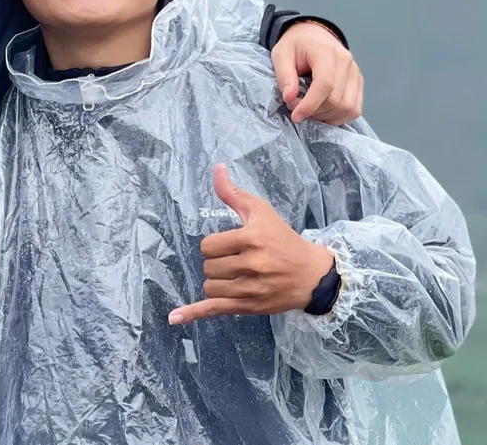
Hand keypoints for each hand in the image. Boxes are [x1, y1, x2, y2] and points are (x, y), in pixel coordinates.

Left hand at [169, 164, 333, 325]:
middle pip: (208, 267)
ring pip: (210, 287)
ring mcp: (251, 289)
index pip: (209, 246)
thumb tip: (217, 168)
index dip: (215, 245)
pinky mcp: (250, 307)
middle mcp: (251, 265)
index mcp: (251, 239)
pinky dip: (193, 314)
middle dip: (217, 263)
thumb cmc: (283, 239)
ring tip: (234, 276)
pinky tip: (174, 318)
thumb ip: (233, 193)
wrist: (312, 274)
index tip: (229, 245)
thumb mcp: (260, 211)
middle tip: (235, 260)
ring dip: (216, 282)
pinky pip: (215, 310)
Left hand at [271, 22, 362, 123]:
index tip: (296, 116)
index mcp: (326, 52)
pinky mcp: (358, 83)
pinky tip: (323, 113)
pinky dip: (339, 117)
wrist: (313, 35)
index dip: (310, 104)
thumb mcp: (281, 54)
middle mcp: (346, 62)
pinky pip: (355, 109)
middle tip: (296, 108)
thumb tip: (289, 98)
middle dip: (314, 111)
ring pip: (348, 107)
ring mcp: (355, 73)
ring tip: (309, 110)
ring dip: (326, 116)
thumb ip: (284, 75)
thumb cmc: (296, 45)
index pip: (325, 84)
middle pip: (336, 99)